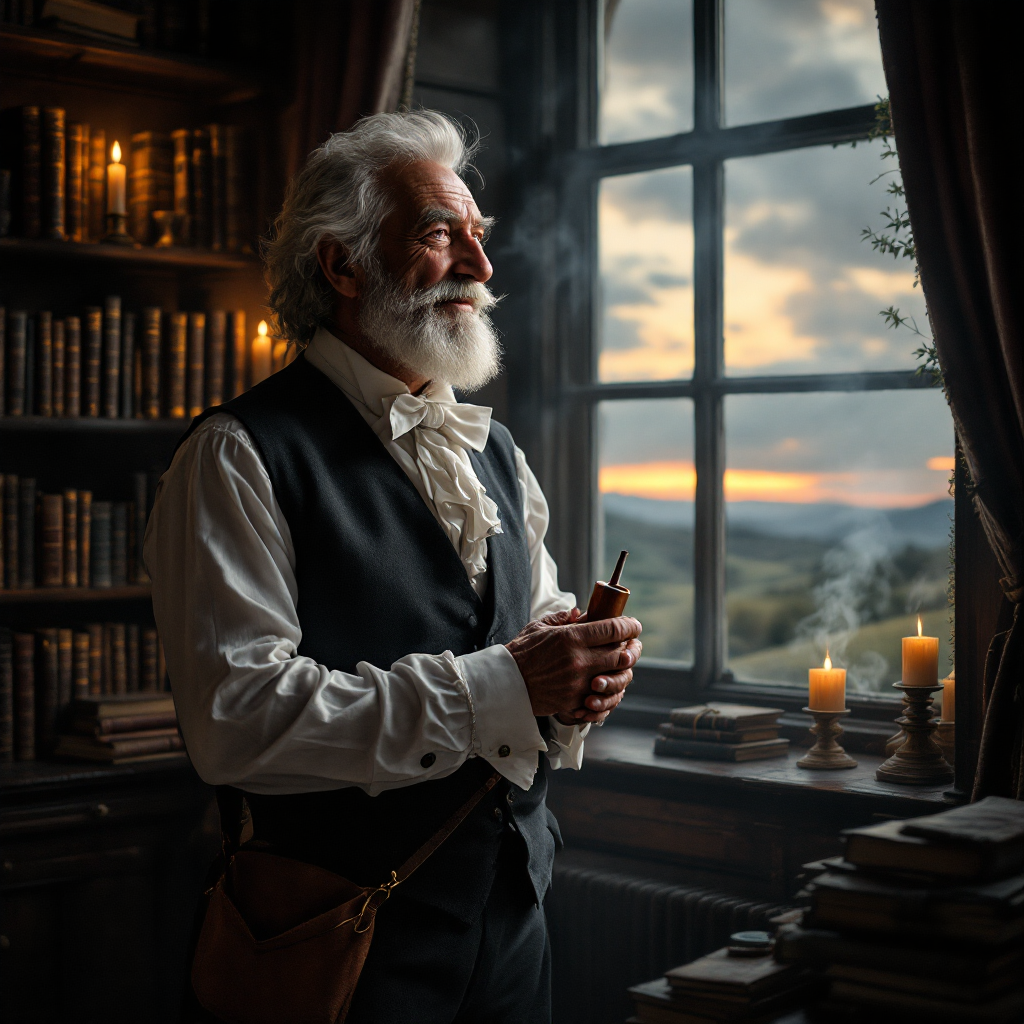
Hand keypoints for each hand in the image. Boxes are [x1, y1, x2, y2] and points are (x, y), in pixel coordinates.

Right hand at [506, 615, 641, 721]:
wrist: (506, 683)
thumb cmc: (521, 653)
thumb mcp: (540, 627)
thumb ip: (564, 618)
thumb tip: (581, 613)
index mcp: (571, 638)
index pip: (612, 629)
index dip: (629, 625)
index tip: (634, 624)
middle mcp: (579, 660)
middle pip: (620, 653)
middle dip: (630, 647)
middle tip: (632, 643)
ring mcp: (578, 683)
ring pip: (615, 675)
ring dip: (622, 668)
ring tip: (621, 662)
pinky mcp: (575, 701)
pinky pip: (602, 695)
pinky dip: (608, 687)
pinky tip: (606, 680)